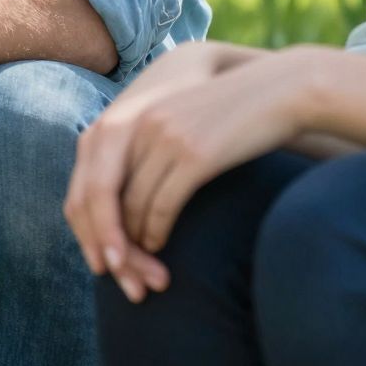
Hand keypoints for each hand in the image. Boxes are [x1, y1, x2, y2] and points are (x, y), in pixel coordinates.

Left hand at [66, 41, 240, 296]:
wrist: (277, 91)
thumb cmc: (225, 115)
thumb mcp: (174, 122)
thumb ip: (144, 149)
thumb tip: (124, 201)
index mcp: (125, 117)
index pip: (88, 180)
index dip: (87, 223)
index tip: (98, 255)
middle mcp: (137, 126)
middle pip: (101, 197)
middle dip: (105, 242)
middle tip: (115, 274)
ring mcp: (163, 139)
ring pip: (130, 208)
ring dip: (133, 247)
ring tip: (142, 268)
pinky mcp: (194, 155)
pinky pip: (161, 206)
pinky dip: (155, 233)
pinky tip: (158, 246)